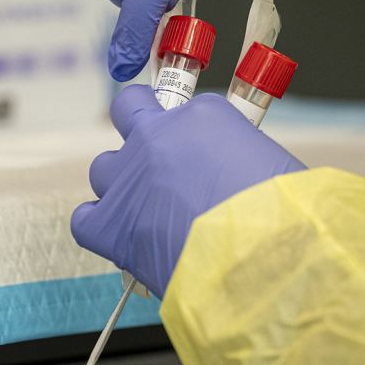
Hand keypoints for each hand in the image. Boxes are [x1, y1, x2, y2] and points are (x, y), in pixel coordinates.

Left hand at [72, 85, 305, 296]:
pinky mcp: (111, 224)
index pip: (186, 109)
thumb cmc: (279, 212)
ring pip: (104, 167)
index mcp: (200, 116)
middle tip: (159, 153)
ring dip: (121, 181)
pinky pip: (85, 217)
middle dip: (139, 126)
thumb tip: (232, 177)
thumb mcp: (270, 163)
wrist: (258, 256)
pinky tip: (121, 233)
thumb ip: (240, 158)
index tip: (200, 150)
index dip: (192, 132)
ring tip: (147, 206)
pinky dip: (98, 223)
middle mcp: (156, 137)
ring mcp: (128, 179)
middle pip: (128, 110)